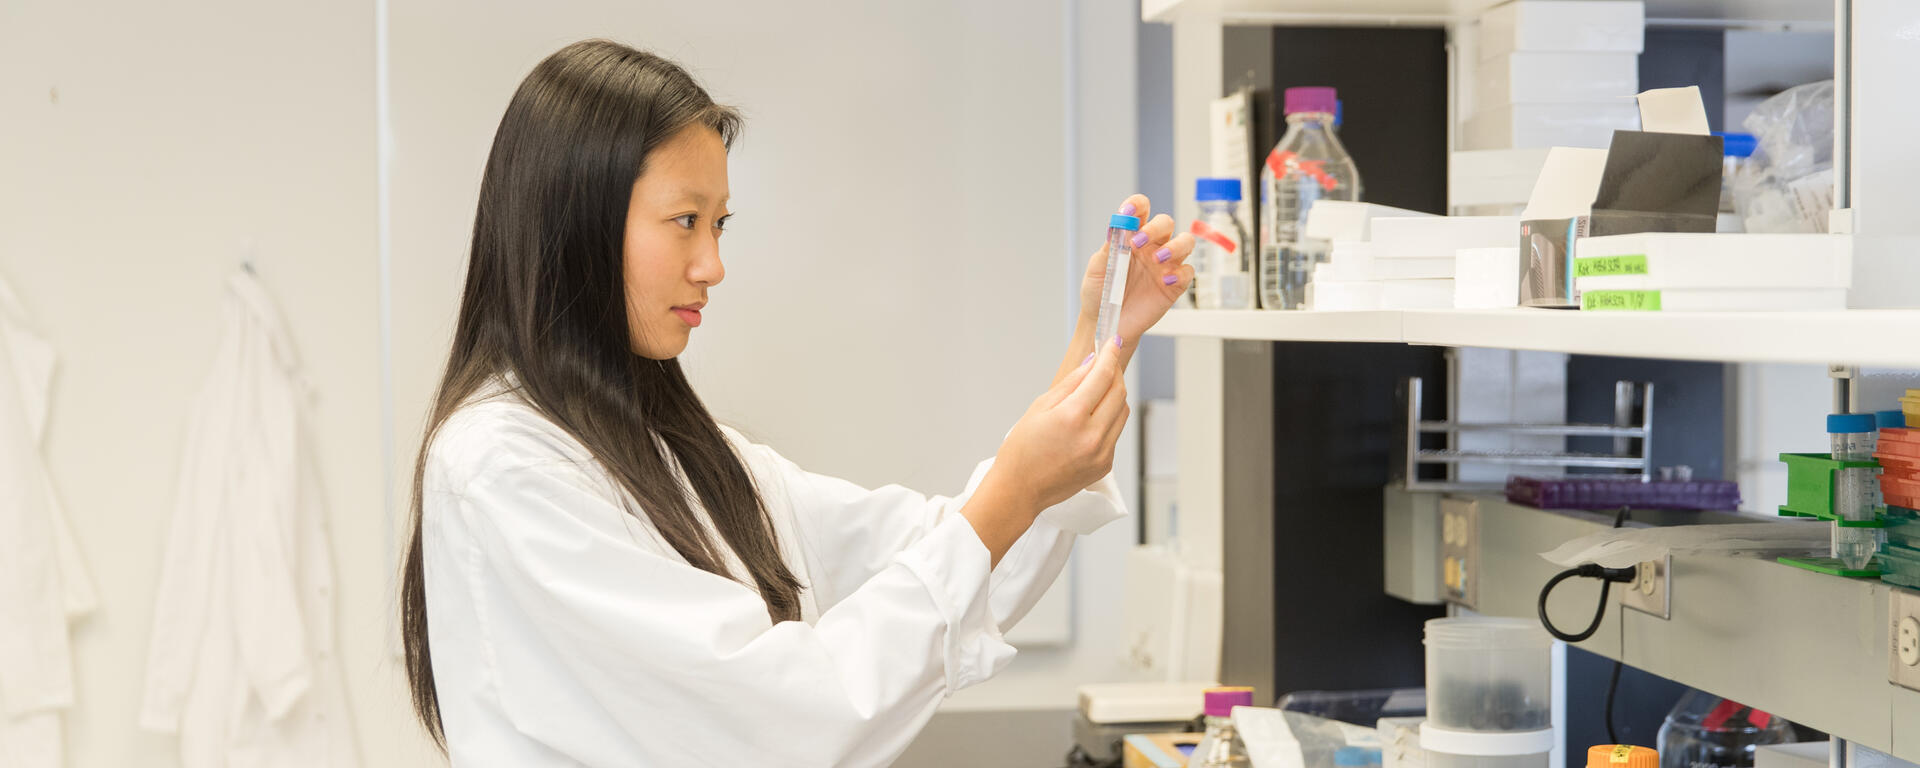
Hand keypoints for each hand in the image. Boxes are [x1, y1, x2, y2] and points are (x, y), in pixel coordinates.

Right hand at [967, 339, 1127, 565]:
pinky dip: (1109, 418)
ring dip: (1114, 395)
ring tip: (1097, 390)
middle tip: (1105, 363)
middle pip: (1118, 392)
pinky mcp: (1105, 464)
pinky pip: (1115, 432)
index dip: (1109, 355)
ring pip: (1122, 412)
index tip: (1113, 342)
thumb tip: (1092, 362)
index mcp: (1072, 417)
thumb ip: (1070, 383)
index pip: (1102, 376)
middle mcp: (1092, 436)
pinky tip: (1091, 417)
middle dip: (1114, 373)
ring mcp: (1102, 453)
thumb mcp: (1039, 407)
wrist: (1020, 490)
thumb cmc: (1022, 449)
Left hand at [1076, 194, 1194, 349]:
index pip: (1140, 211)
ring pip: (1185, 242)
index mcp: (1132, 236)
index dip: (1137, 205)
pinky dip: (1180, 273)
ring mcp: (1165, 265)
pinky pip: (1188, 272)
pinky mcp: (1175, 285)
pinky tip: (1165, 280)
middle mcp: (1151, 246)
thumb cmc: (1100, 293)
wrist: (1106, 323)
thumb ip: (1108, 249)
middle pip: (1166, 223)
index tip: (1128, 212)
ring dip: (1175, 246)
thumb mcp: (1097, 270)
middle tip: (1138, 242)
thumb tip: (1116, 228)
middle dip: (1156, 228)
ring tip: (1157, 259)